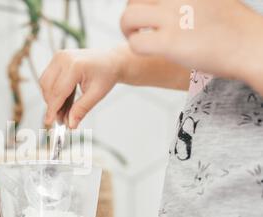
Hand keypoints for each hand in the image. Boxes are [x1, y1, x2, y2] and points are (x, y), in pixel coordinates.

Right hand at [40, 49, 125, 128]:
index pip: (58, 91)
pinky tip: (63, 100)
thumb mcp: (97, 94)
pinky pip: (47, 79)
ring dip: (51, 99)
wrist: (110, 61)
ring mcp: (58, 57)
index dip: (52, 109)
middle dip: (52, 105)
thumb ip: (81, 109)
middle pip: (48, 87)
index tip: (49, 121)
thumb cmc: (106, 75)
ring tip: (64, 110)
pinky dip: (52, 92)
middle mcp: (63, 58)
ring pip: (44, 83)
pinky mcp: (56, 59)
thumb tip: (70, 124)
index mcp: (75, 65)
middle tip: (61, 119)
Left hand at [121, 0, 262, 79]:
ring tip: (138, 37)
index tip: (148, 10)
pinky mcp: (170, 42)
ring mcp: (173, 17)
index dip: (141, 1)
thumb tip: (166, 4)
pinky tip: (149, 49)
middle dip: (132, 12)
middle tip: (139, 25)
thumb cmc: (232, 26)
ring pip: (128, 17)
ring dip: (128, 30)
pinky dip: (136, 46)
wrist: (251, 47)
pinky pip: (135, 42)